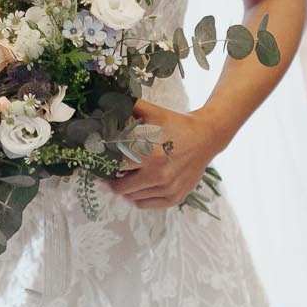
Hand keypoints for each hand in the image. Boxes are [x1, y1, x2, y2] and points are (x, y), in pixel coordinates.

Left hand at [103, 101, 225, 209]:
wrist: (207, 137)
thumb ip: (130, 106)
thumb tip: (108, 101)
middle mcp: (159, 174)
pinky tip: (137, 186)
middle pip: (121, 186)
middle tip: (107, 173)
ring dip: (124, 189)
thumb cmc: (177, 124)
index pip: (116, 166)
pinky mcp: (175, 197)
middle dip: (111, 180)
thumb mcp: (153, 112)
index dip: (105, 164)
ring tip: (123, 177)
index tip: (99, 161)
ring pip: (132, 197)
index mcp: (150, 153)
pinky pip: (146, 204)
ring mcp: (168, 188)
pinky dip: (137, 198)